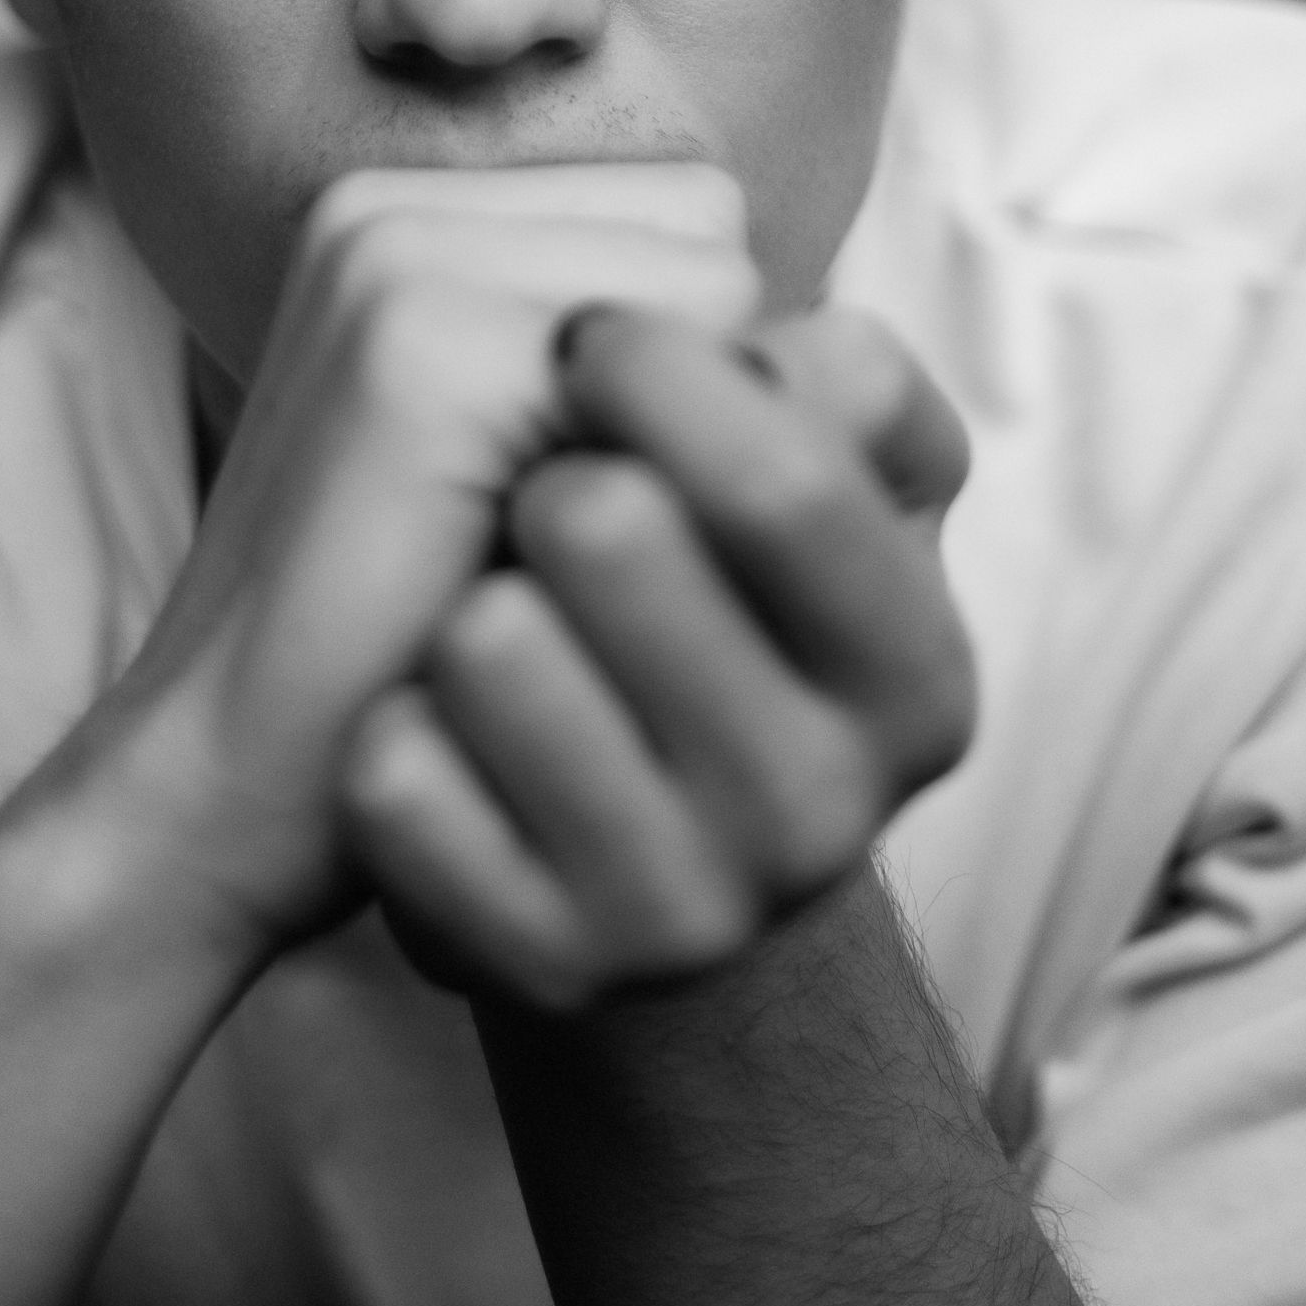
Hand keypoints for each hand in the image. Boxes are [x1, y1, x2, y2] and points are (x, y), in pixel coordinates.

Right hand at [63, 164, 762, 971]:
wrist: (232, 787)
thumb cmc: (408, 638)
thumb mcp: (530, 460)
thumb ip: (642, 362)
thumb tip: (844, 339)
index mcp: (405, 212)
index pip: (677, 211)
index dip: (693, 359)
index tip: (589, 479)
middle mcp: (392, 204)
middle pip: (705, 230)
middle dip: (702, 382)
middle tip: (568, 519)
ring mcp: (397, 258)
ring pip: (708, 289)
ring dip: (682, 430)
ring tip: (544, 536)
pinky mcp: (423, 347)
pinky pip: (670, 378)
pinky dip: (652, 484)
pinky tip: (535, 559)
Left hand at [340, 304, 975, 1008]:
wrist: (633, 847)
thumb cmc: (718, 606)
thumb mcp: (823, 492)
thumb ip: (833, 386)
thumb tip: (770, 343)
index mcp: (915, 675)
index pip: (785, 477)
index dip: (657, 368)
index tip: (585, 337)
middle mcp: (822, 814)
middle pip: (610, 528)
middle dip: (551, 477)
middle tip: (549, 500)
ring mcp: (681, 912)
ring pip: (487, 641)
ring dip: (468, 597)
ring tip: (505, 626)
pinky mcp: (536, 968)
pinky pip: (395, 776)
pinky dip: (391, 719)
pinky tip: (443, 734)